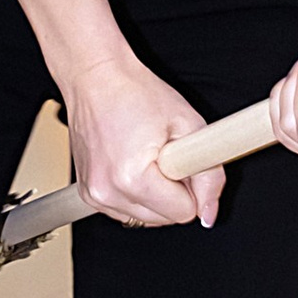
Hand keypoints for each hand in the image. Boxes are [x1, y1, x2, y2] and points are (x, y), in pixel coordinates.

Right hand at [58, 43, 219, 229]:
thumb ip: (209, 175)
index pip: (183, 212)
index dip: (190, 185)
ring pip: (145, 218)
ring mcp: (94, 195)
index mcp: (132, 177)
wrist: (96, 78)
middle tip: (165, 155)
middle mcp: (108, 192)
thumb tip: (209, 212)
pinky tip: (133, 164)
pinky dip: (135, 194)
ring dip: (154, 195)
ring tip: (147, 156)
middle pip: (164, 219)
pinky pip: (125, 211)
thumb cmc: (136, 93)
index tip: (180, 160)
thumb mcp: (189, 125)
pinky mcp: (88, 194)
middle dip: (173, 192)